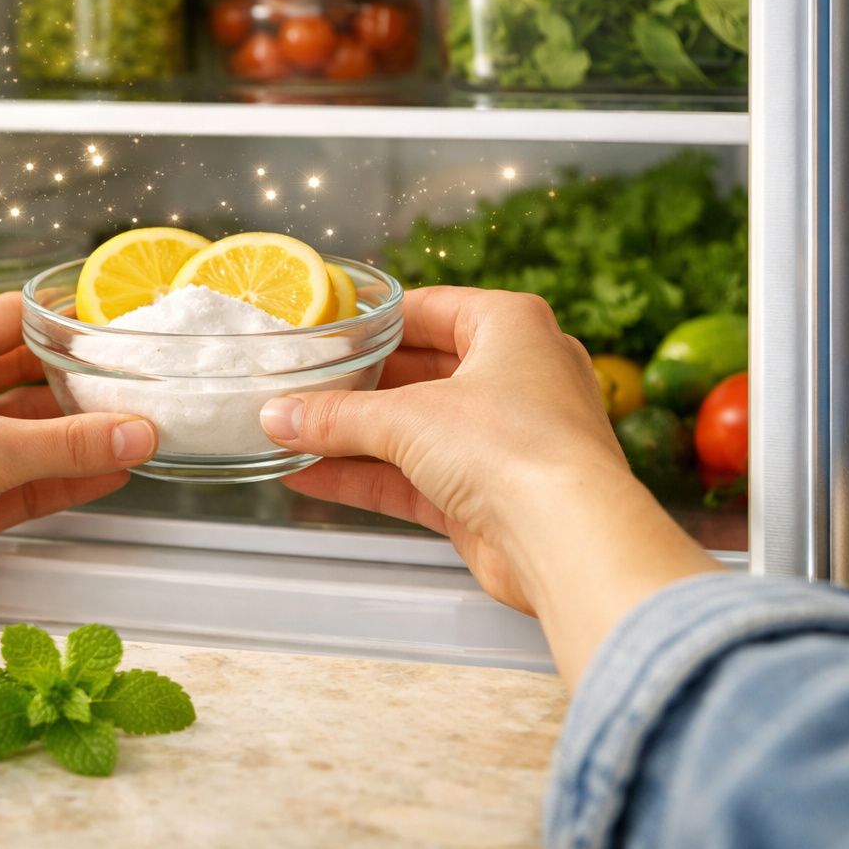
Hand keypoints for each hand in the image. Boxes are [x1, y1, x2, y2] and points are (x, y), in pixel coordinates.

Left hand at [0, 292, 156, 607]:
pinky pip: (31, 482)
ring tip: (138, 433)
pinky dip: (69, 479)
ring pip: (35, 435)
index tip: (116, 326)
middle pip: (32, 379)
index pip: (15, 318)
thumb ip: (69, 444)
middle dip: (83, 386)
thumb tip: (133, 433)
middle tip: (139, 386)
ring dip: (82, 438)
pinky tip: (110, 474)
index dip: (65, 322)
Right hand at [259, 287, 718, 683]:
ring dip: (352, 436)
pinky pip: (416, 478)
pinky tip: (311, 477)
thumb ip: (336, 416)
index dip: (373, 319)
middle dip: (355, 386)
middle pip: (417, 372)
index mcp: (512, 327)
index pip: (430, 309)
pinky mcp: (489, 496)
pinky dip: (366, 478)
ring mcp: (504, 440)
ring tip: (289, 433)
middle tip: (297, 386)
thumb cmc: (517, 447)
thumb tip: (278, 416)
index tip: (324, 328)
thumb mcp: (408, 418)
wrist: (570, 540)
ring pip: (414, 430)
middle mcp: (515, 377)